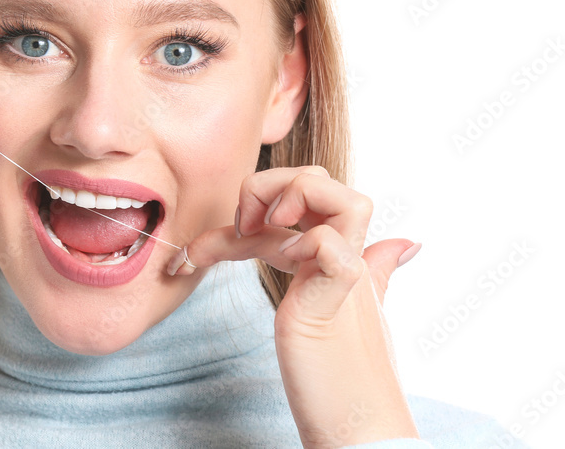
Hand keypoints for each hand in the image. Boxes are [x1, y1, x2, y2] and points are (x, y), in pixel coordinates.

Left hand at [171, 166, 421, 446]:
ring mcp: (348, 272)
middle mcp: (348, 256)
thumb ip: (355, 272)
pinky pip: (329, 244)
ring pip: (337, 192)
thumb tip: (405, 244)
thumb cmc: (338, 376)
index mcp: (337, 255)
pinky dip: (296, 245)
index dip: (250, 207)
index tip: (195, 253)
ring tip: (253, 231)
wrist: (357, 428)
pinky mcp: (340, 295)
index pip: (305, 197)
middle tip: (239, 228)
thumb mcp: (330, 310)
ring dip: (284, 196)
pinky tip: (274, 269)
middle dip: (267, 186)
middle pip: (320, 178)